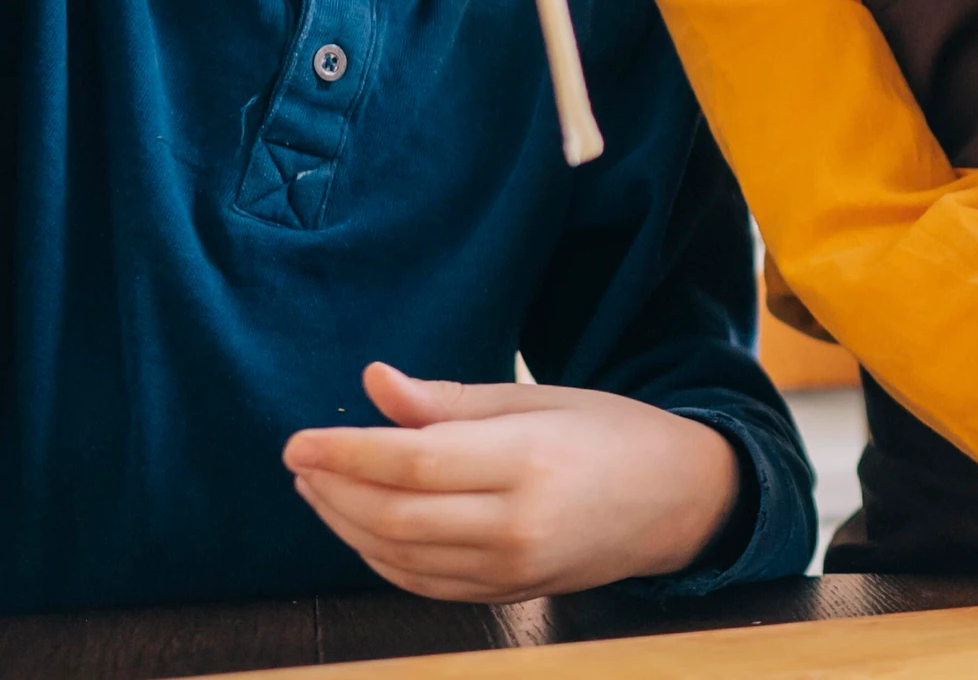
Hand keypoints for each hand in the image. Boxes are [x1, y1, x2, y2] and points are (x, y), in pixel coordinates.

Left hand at [281, 362, 739, 601]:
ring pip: (399, 555)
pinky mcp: (508, 595)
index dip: (345, 453)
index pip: (413, 463)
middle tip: (300, 461)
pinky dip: (378, 557)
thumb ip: (450, 401)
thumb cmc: (610, 433)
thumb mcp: (538, 398)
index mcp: (529, 460)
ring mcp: (512, 568)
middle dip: (333, 490)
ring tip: (319, 488)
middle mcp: (518, 524)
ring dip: (345, 523)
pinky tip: (361, 525)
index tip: (299, 439)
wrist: (679, 501)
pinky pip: (421, 583)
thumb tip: (374, 383)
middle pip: (395, 515)